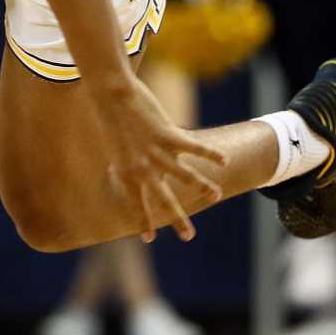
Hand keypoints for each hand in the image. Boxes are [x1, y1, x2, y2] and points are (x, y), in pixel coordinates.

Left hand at [92, 67, 227, 243]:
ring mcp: (156, 152)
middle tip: (189, 237)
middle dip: (178, 219)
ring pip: (185, 175)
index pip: (137, 203)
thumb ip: (125, 164)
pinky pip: (194, 148)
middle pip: (164, 199)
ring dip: (202, 187)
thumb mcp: (114, 149)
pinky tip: (224, 162)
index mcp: (127, 173)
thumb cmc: (111, 120)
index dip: (143, 221)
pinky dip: (211, 154)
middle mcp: (143, 168)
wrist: (111, 95)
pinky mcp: (168, 135)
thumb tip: (122, 172)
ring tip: (216, 196)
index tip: (149, 240)